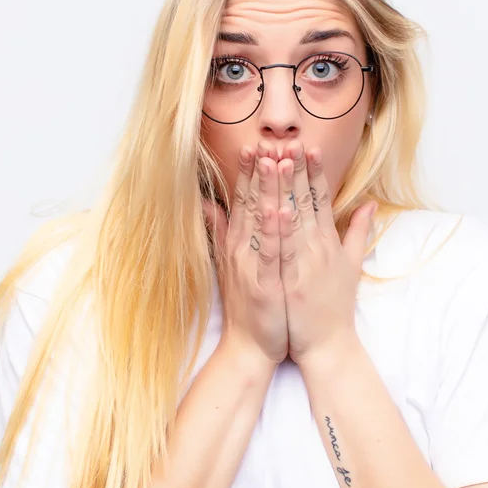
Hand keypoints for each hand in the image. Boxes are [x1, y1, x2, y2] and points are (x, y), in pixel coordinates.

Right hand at [202, 142, 287, 365]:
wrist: (250, 347)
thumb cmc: (249, 305)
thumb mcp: (231, 263)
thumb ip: (221, 230)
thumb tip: (205, 203)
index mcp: (241, 242)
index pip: (245, 200)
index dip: (250, 172)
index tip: (256, 145)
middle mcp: (243, 248)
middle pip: (253, 202)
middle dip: (260, 170)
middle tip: (267, 140)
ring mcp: (252, 264)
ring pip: (262, 220)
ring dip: (268, 190)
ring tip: (275, 161)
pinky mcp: (264, 283)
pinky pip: (271, 252)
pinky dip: (275, 230)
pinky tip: (282, 209)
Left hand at [276, 140, 376, 366]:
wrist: (328, 345)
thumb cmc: (334, 307)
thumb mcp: (351, 266)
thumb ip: (357, 232)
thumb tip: (370, 205)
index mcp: (328, 241)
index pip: (320, 199)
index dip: (314, 171)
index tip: (308, 146)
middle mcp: (317, 246)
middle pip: (306, 200)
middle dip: (297, 168)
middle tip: (289, 139)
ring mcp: (305, 262)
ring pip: (294, 217)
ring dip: (285, 187)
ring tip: (278, 159)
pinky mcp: (292, 280)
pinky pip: (284, 249)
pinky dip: (280, 229)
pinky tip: (275, 208)